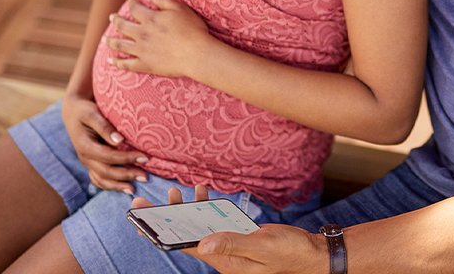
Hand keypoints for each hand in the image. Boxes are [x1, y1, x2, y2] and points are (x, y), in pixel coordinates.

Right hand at [61, 91, 147, 193]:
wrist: (73, 111)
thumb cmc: (84, 110)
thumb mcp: (92, 113)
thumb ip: (105, 127)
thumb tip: (119, 141)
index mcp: (84, 145)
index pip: (108, 156)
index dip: (127, 158)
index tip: (145, 157)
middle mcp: (85, 157)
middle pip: (106, 172)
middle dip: (126, 175)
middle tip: (146, 177)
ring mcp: (88, 162)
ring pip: (101, 180)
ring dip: (118, 185)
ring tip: (134, 189)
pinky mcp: (91, 163)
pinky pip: (99, 179)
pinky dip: (111, 185)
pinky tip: (124, 187)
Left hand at [104, 0, 211, 77]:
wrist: (196, 54)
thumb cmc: (193, 30)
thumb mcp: (181, 9)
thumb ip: (164, 0)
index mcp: (151, 19)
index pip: (135, 9)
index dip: (132, 4)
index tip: (131, 2)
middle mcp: (142, 34)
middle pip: (123, 26)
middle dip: (116, 20)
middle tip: (111, 17)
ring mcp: (142, 50)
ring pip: (120, 44)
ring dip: (110, 41)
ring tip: (104, 39)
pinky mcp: (145, 65)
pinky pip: (127, 64)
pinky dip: (117, 62)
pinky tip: (110, 60)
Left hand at [132, 186, 326, 273]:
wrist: (313, 254)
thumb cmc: (291, 253)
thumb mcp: (262, 247)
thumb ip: (232, 243)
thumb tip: (200, 243)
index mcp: (224, 261)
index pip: (183, 245)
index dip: (159, 232)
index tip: (140, 218)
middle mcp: (223, 255)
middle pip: (186, 236)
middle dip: (166, 218)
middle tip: (147, 200)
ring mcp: (231, 247)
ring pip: (199, 228)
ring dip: (186, 210)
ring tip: (175, 193)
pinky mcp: (240, 238)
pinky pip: (215, 224)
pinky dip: (206, 209)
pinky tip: (203, 195)